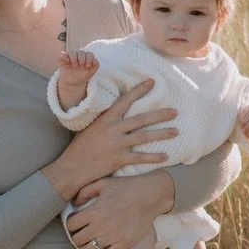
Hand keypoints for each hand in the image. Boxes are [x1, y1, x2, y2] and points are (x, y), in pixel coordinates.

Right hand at [43, 81, 176, 203]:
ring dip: (162, 134)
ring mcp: (116, 144)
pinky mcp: (118, 159)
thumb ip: (106, 120)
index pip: (125, 101)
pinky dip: (153, 157)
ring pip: (144, 137)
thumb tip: (117, 111)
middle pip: (141, 119)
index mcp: (106, 119)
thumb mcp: (91, 127)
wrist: (71, 167)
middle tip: (175, 111)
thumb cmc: (81, 147)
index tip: (153, 82)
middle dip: (160, 115)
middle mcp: (113, 129)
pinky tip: (165, 157)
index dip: (139, 91)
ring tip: (176, 131)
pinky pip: (140, 157)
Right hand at [53, 48, 98, 109]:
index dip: (89, 59)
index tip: (87, 66)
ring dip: (74, 57)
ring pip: (72, 52)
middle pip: (81, 52)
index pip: (89, 54)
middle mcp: (78, 55)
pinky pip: (62, 54)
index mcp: (86, 58)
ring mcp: (70, 57)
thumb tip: (95, 60)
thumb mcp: (91, 72)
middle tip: (81, 65)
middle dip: (82, 58)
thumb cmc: (83, 76)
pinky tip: (67, 61)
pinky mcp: (62, 60)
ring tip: (75, 65)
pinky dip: (64, 56)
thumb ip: (96, 66)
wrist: (73, 83)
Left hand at [66, 169, 173, 248]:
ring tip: (89, 243)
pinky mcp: (124, 244)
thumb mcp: (104, 183)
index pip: (71, 225)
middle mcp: (100, 226)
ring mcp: (112, 237)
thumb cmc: (127, 187)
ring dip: (85, 248)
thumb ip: (85, 191)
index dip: (70, 224)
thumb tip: (74, 203)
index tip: (75, 223)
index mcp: (94, 211)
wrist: (151, 195)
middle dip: (76, 237)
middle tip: (81, 234)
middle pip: (77, 240)